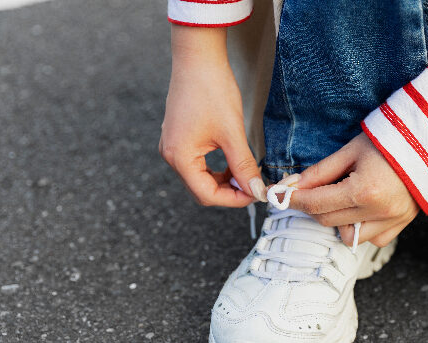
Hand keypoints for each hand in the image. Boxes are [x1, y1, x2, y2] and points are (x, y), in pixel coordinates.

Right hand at [158, 25, 265, 206]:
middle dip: (229, 192)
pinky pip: (198, 164)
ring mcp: (173, 146)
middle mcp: (171, 155)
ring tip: (246, 173)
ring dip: (224, 181)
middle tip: (254, 185)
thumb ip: (243, 166)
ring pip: (201, 178)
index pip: (207, 195)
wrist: (198, 58)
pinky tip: (234, 162)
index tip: (256, 194)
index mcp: (179, 157)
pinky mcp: (180, 137)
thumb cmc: (212, 90)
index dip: (234, 199)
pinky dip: (217, 168)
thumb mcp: (232, 133)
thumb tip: (256, 190)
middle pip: (202, 190)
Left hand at [288, 132, 419, 246]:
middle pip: (327, 221)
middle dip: (312, 207)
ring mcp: (392, 223)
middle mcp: (378, 213)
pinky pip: (371, 239)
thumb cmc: (391, 142)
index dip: (294, 200)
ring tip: (342, 198)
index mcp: (364, 191)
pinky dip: (360, 228)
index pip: (316, 204)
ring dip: (337, 221)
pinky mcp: (401, 226)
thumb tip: (292, 186)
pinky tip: (363, 209)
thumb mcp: (352, 151)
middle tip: (309, 191)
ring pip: (348, 236)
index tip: (281, 195)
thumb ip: (321, 172)